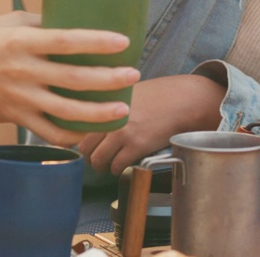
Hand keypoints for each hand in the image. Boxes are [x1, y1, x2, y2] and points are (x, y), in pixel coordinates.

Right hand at [0, 12, 140, 146]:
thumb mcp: (5, 21)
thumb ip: (39, 21)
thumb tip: (73, 18)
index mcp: (20, 42)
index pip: (66, 41)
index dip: (96, 42)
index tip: (123, 41)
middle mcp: (23, 72)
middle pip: (74, 79)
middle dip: (109, 79)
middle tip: (134, 75)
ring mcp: (20, 98)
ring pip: (66, 112)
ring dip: (99, 113)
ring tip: (123, 110)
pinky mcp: (16, 117)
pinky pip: (48, 132)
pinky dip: (71, 135)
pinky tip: (89, 131)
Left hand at [77, 75, 225, 174]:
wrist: (182, 100)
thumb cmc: (157, 94)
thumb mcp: (126, 90)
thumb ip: (108, 102)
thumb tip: (92, 115)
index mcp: (104, 102)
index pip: (77, 127)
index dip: (79, 140)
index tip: (87, 145)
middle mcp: (109, 117)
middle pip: (84, 147)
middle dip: (90, 156)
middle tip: (98, 158)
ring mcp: (121, 132)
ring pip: (97, 160)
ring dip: (102, 166)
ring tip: (109, 164)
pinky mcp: (136, 145)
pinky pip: (116, 166)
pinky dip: (117, 169)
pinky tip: (123, 165)